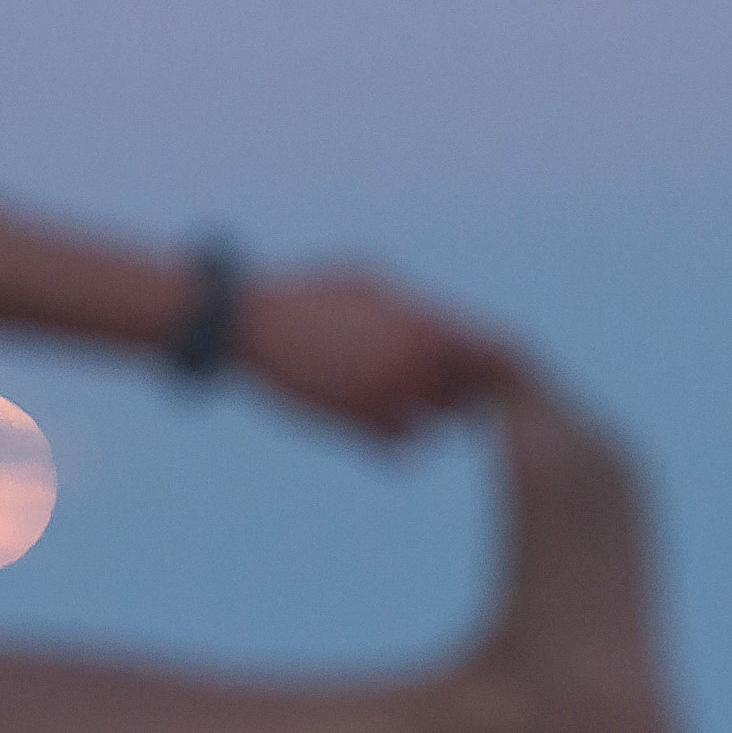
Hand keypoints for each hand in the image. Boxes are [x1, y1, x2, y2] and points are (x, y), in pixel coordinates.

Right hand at [232, 266, 525, 442]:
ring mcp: (383, 396)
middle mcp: (410, 362)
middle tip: (425, 385)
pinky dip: (393, 441)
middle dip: (453, 393)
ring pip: (435, 427)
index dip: (479, 361)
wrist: (248, 321)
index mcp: (418, 323)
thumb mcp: (366, 282)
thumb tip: (444, 323)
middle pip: (466, 395)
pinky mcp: (354, 424)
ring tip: (392, 400)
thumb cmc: (306, 294)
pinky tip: (369, 419)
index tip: (461, 363)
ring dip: (423, 420)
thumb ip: (412, 305)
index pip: (483, 352)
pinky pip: (400, 450)